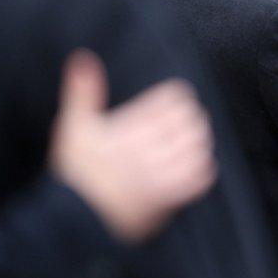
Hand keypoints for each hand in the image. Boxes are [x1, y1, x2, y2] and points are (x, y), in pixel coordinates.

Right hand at [49, 50, 216, 242]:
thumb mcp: (74, 127)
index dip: (178, 97)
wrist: (74, 219)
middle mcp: (147, 149)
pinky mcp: (166, 197)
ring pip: (198, 147)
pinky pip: (199, 179)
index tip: (173, 102)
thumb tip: (83, 58)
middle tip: (185, 121)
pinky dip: (203, 169)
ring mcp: (158, 174)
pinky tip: (194, 164)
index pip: (172, 98)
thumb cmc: (76, 172)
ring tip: (192, 141)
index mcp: (129, 128)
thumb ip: (83, 92)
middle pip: (191, 121)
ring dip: (199, 142)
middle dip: (192, 118)